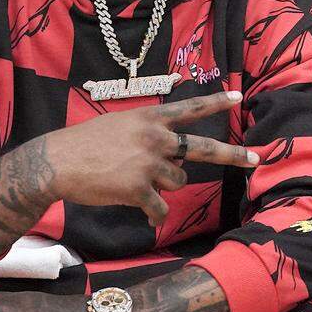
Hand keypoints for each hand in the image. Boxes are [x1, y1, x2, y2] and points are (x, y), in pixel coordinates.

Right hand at [46, 91, 259, 224]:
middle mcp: (154, 138)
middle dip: (232, 154)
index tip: (239, 96)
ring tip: (137, 184)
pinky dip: (155, 215)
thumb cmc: (83, 144)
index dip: (215, 102)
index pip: (189, 108)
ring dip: (164, 187)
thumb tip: (174, 155)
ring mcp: (148, 163)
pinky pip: (160, 207)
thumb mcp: (119, 125)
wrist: (55, 163)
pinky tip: (146, 216)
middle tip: (255, 158)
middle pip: (202, 148)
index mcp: (149, 119)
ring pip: (177, 181)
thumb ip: (149, 135)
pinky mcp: (139, 189)